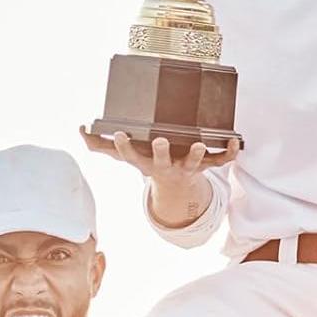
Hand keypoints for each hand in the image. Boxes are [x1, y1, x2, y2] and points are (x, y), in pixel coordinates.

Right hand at [77, 128, 235, 183]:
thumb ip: (101, 144)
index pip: (131, 155)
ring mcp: (186, 167)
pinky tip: (236, 140)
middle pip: (162, 161)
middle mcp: (166, 167)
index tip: (119, 134)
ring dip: (196, 154)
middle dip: (161, 152)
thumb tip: (80, 129)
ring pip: (193, 163)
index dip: (124, 146)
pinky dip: (230, 153)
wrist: (177, 187)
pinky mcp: (205, 166)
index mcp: (146, 163)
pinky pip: (220, 161)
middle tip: (161, 140)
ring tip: (198, 143)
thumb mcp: (125, 157)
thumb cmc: (148, 162)